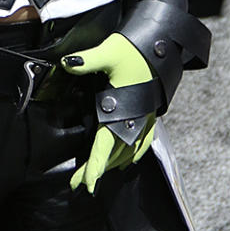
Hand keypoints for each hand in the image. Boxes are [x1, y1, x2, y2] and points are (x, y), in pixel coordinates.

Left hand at [63, 34, 156, 193]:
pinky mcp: (149, 114)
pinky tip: (128, 161)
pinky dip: (133, 155)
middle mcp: (135, 119)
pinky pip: (142, 143)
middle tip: (79, 185)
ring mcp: (144, 118)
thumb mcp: (108, 53)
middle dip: (96, 170)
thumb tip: (68, 64)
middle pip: (114, 154)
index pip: (105, 146)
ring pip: (128, 151)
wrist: (161, 45)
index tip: (86, 185)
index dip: (95, 167)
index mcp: (123, 110)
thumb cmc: (134, 50)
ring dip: (112, 164)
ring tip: (96, 174)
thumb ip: (87, 61)